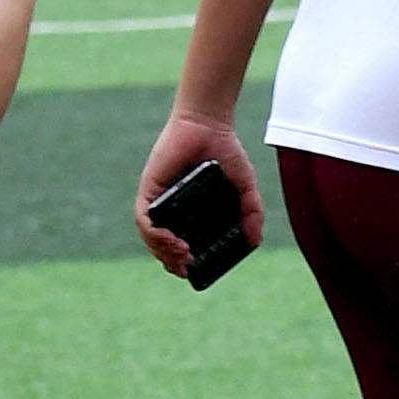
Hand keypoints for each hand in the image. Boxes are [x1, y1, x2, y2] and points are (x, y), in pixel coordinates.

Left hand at [130, 110, 262, 276]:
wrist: (210, 126)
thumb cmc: (227, 153)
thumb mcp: (246, 188)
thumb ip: (252, 213)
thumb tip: (254, 242)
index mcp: (192, 211)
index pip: (179, 244)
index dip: (181, 262)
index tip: (192, 272)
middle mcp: (172, 208)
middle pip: (161, 244)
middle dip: (170, 261)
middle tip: (186, 267)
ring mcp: (159, 198)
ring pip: (150, 235)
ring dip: (161, 251)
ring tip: (182, 256)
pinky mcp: (150, 188)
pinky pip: (144, 217)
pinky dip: (154, 233)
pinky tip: (170, 239)